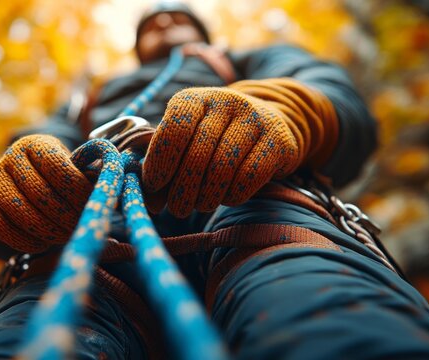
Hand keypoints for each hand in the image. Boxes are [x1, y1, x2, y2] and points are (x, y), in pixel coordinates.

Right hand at [0, 135, 93, 252]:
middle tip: (78, 227)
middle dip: (62, 213)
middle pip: (36, 189)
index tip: (91, 204)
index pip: (56, 166)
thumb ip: (89, 179)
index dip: (75, 188)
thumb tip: (110, 193)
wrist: (23, 178)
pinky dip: (21, 238)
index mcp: (37, 144)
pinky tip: (42, 244)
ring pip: (15, 207)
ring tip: (63, 237)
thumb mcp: (74, 168)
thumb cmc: (58, 176)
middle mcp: (11, 156)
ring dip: (43, 227)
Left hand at [142, 87, 302, 217]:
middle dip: (183, 190)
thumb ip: (163, 166)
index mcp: (193, 99)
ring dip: (206, 197)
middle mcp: (226, 101)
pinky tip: (226, 197)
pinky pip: (250, 176)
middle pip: (198, 155)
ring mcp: (255, 118)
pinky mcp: (279, 139)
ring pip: (223, 168)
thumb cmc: (214, 139)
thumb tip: (149, 201)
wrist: (268, 122)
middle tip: (177, 209)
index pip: (174, 130)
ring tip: (200, 205)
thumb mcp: (185, 142)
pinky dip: (233, 194)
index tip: (155, 187)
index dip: (160, 163)